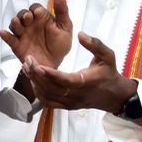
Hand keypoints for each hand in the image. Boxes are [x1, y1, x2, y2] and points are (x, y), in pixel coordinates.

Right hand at [2, 0, 73, 69]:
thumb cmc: (60, 45)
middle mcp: (31, 25)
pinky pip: (9, 39)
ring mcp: (23, 35)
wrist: (54, 65)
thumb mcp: (65, 27)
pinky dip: (5, 36)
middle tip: (28, 18)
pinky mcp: (17, 45)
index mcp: (42, 19)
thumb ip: (62, 11)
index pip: (35, 8)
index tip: (38, 13)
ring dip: (15, 23)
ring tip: (16, 22)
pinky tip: (3, 33)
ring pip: (15, 25)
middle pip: (23, 15)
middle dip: (24, 15)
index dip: (36, 9)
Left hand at [21, 32, 136, 112]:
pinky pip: (48, 102)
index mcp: (86, 83)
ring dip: (35, 83)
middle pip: (51, 89)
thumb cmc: (109, 73)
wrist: (114, 96)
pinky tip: (33, 80)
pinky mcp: (66, 106)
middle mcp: (76, 95)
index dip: (51, 74)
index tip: (38, 65)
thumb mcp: (107, 56)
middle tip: (28, 61)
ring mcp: (70, 103)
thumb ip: (95, 44)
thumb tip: (81, 34)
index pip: (65, 81)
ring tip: (27, 68)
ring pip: (47, 96)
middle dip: (37, 75)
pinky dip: (38, 92)